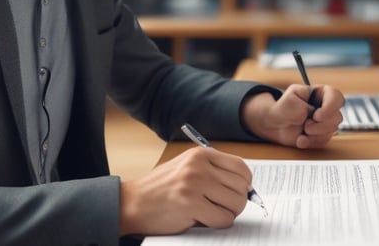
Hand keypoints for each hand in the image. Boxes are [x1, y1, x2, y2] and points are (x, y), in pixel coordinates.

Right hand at [119, 147, 251, 235]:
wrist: (132, 203)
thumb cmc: (160, 189)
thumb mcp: (186, 169)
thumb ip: (212, 172)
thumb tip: (245, 187)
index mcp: (200, 154)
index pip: (241, 167)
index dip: (244, 185)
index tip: (235, 193)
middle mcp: (198, 165)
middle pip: (241, 187)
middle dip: (235, 202)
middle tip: (219, 207)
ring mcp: (194, 183)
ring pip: (236, 203)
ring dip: (227, 214)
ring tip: (209, 212)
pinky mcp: (191, 204)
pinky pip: (223, 219)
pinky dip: (217, 224)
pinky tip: (201, 219)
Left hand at [242, 85, 343, 148]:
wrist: (275, 124)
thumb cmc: (282, 108)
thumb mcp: (288, 100)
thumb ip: (301, 104)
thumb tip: (313, 113)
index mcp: (321, 93)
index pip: (336, 96)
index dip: (330, 107)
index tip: (317, 116)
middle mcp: (326, 107)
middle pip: (337, 117)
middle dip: (320, 125)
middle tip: (306, 126)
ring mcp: (326, 122)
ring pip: (332, 130)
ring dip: (315, 134)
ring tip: (302, 130)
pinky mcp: (322, 135)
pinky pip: (324, 141)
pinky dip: (311, 142)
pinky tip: (300, 139)